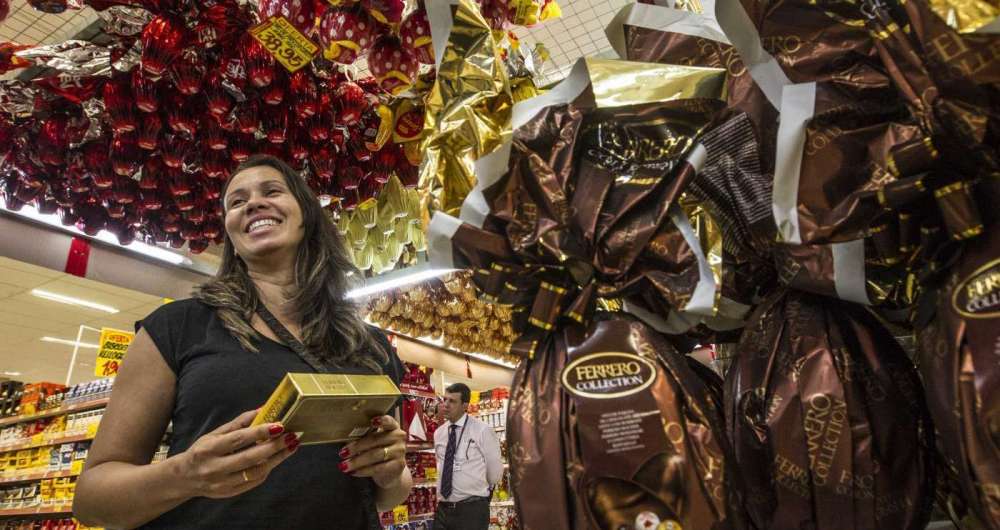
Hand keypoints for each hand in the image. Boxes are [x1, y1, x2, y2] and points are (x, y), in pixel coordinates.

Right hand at [172, 409, 299, 498]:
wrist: (184, 478)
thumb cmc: (203, 451)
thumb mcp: (215, 433)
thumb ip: (240, 422)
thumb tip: (263, 409)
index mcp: (209, 449)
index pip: (238, 439)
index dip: (260, 432)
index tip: (279, 425)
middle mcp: (215, 468)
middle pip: (249, 458)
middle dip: (274, 447)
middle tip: (291, 436)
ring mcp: (222, 483)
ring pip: (255, 472)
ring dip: (276, 459)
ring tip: (290, 447)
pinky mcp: (229, 493)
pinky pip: (253, 482)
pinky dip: (267, 470)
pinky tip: (275, 459)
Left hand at [338, 415, 406, 488]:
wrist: (391, 472)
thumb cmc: (378, 451)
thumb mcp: (374, 441)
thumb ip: (365, 436)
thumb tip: (345, 437)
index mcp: (392, 426)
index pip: (388, 421)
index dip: (381, 420)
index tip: (372, 421)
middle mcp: (398, 437)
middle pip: (375, 440)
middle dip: (356, 447)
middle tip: (342, 453)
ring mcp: (400, 451)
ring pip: (375, 455)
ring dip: (357, 461)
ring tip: (344, 465)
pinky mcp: (398, 465)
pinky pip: (377, 468)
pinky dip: (363, 470)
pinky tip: (353, 472)